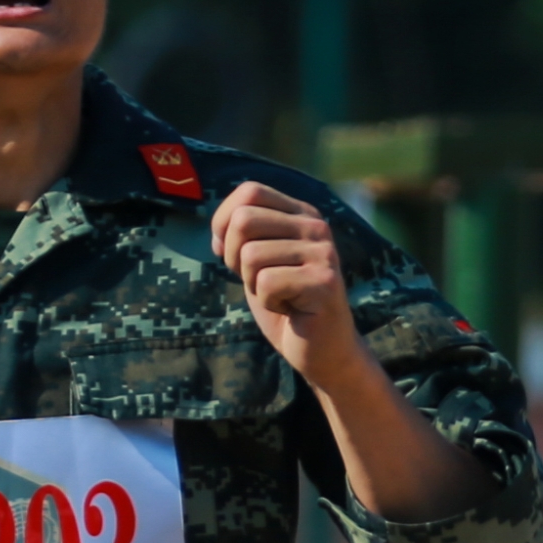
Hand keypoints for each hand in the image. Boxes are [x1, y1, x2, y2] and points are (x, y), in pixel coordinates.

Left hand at [209, 181, 377, 389]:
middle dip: (233, 257)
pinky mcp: (324, 281)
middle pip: (244, 220)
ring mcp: (323, 252)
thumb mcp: (258, 263)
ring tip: (280, 295)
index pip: (250, 192)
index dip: (224, 222)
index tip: (229, 253)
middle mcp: (316, 226)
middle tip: (257, 280)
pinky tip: (291, 309)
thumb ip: (242, 237)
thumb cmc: (285, 305)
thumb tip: (218, 232)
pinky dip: (269, 303)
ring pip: (251, 255)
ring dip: (254, 285)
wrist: (322, 350)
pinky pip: (266, 283)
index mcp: (301, 213)